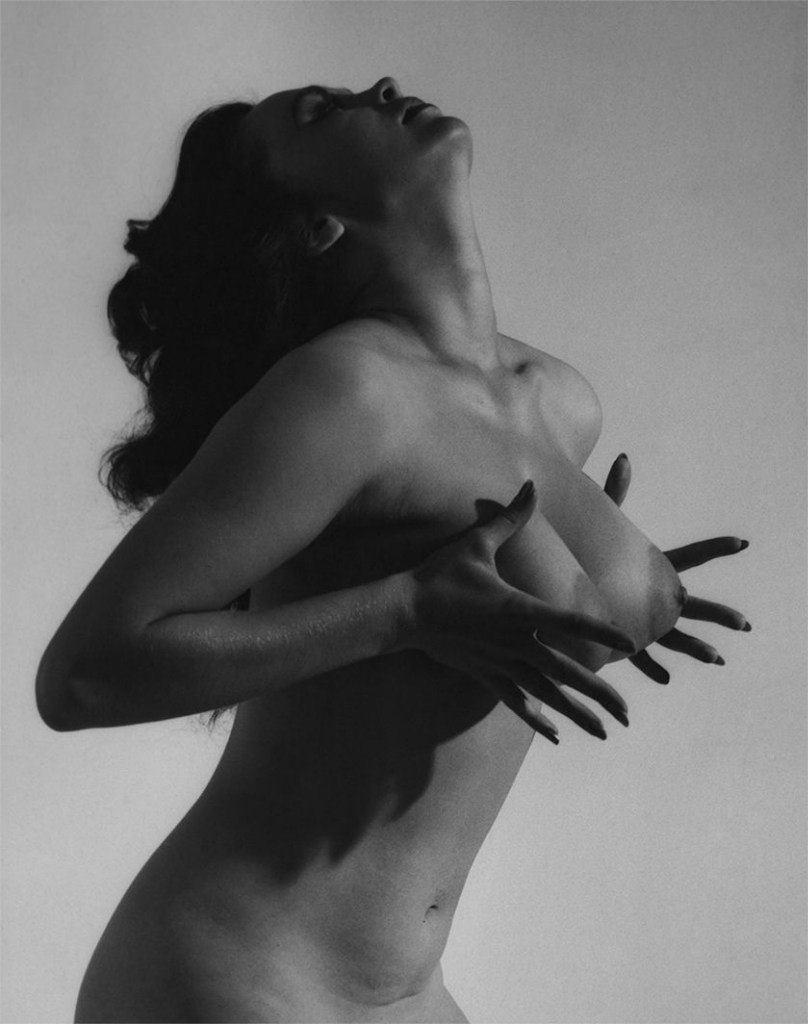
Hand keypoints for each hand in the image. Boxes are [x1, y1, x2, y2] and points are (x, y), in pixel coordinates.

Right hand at [405, 481, 634, 744]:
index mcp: (519, 610)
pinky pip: (516, 702)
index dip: (602, 631)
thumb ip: (510, 519)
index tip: (632, 644)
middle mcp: (515, 642)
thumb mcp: (476, 543)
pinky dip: (537, 719)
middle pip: (566, 672)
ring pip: (546, 694)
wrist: (403, 612)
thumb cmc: (439, 575)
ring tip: (604, 732)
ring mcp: (500, 663)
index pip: (571, 622)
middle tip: (627, 713)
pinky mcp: (484, 675)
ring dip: (576, 713)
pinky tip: (554, 735)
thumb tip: (530, 484)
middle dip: (598, 693)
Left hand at [603, 454, 749, 683]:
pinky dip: (651, 666)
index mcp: (653, 569)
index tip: (742, 543)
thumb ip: (613, 493)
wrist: (567, 588)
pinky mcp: (622, 636)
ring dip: (694, 646)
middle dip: (718, 613)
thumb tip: (622, 457)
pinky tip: (664, 679)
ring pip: (673, 636)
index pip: (690, 556)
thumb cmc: (586, 552)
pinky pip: (640, 655)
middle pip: (692, 604)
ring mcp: (642, 618)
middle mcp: (653, 596)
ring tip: (715, 658)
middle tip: (745, 624)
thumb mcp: (602, 523)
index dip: (714, 548)